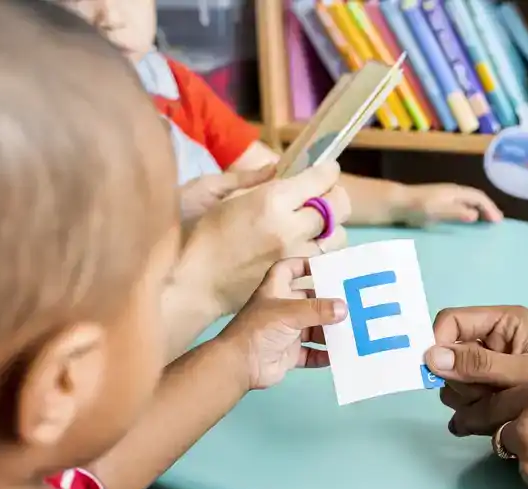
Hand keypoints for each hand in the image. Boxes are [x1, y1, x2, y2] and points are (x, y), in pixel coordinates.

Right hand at [183, 163, 350, 314]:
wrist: (189, 281)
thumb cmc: (195, 232)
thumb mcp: (216, 192)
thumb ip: (253, 177)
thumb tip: (277, 168)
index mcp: (271, 200)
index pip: (320, 178)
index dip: (328, 171)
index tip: (326, 170)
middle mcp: (290, 228)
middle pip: (338, 207)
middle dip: (335, 196)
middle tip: (325, 195)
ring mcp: (295, 258)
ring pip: (337, 238)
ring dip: (331, 227)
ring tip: (315, 225)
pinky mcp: (294, 280)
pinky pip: (323, 262)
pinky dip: (322, 252)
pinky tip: (308, 248)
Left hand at [217, 258, 346, 390]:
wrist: (240, 365)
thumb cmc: (260, 329)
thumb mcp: (289, 313)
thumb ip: (318, 310)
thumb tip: (344, 309)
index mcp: (275, 292)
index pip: (287, 269)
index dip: (303, 264)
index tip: (325, 267)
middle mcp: (281, 310)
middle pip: (308, 301)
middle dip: (327, 303)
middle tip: (352, 303)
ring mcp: (285, 333)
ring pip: (313, 329)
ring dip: (329, 331)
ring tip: (352, 330)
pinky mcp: (289, 354)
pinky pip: (311, 353)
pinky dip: (323, 355)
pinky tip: (339, 355)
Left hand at [397, 183, 503, 226]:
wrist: (398, 203)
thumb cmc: (418, 207)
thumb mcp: (438, 210)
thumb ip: (456, 212)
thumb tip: (475, 214)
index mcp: (455, 192)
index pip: (479, 197)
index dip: (490, 208)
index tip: (497, 222)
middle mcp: (453, 192)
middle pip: (476, 198)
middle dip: (488, 208)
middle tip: (497, 221)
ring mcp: (446, 196)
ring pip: (469, 201)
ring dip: (480, 210)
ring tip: (486, 221)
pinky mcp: (440, 202)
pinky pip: (461, 205)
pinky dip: (470, 211)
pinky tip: (468, 220)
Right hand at [424, 305, 527, 430]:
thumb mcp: (523, 371)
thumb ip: (478, 365)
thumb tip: (431, 357)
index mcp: (501, 323)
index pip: (451, 322)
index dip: (439, 342)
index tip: (437, 370)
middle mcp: (491, 343)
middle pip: (448, 356)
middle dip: (460, 379)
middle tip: (487, 392)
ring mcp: (488, 371)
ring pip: (452, 383)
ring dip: (466, 400)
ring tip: (496, 408)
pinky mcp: (489, 396)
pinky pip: (462, 404)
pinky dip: (470, 416)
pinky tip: (487, 425)